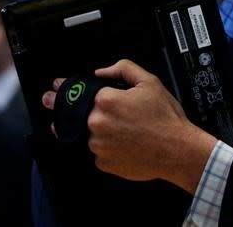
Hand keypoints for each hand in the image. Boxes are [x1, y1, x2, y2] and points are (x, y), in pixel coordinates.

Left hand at [41, 60, 217, 193]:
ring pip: (88, 134)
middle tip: (84, 110)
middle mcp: (97, 124)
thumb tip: (102, 71)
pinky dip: (106, 147)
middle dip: (74, 111)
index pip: (76, 92)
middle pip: (79, 114)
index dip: (62, 89)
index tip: (54, 90)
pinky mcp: (103, 163)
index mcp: (106, 101)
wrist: (178, 150)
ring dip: (97, 130)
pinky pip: (98, 152)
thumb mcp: (149, 82)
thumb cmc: (166, 119)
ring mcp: (98, 145)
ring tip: (124, 130)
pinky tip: (124, 143)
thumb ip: (122, 69)